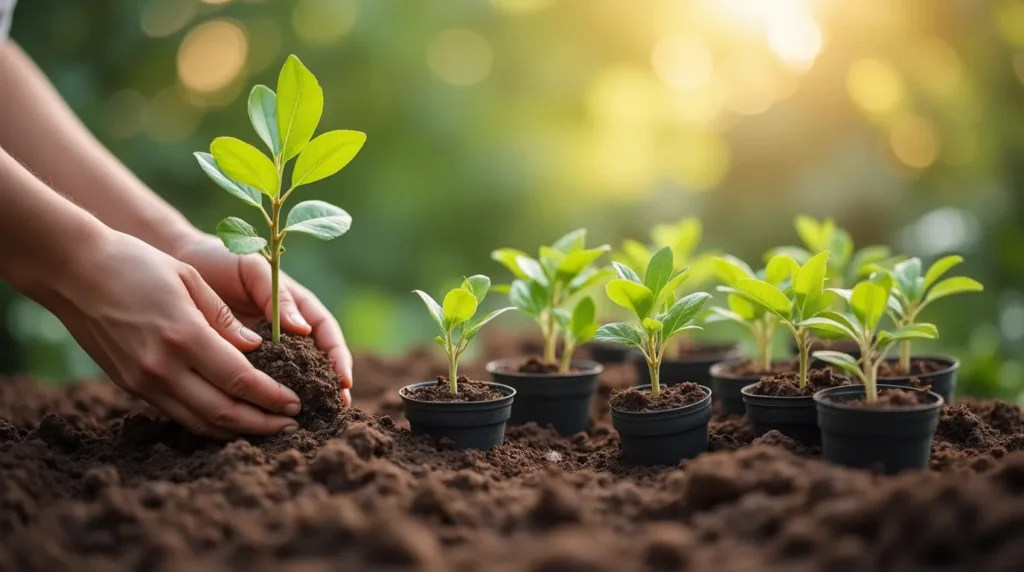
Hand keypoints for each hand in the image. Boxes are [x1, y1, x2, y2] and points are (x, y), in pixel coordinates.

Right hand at [45, 230, 302, 437]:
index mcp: (184, 336)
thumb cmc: (137, 265)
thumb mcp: (189, 280)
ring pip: (200, 422)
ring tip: (268, 429)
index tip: (296, 403)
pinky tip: (231, 420)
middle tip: (291, 426)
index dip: (272, 397)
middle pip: (223, 412)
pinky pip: (178, 415)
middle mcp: (162, 367)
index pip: (240, 380)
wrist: (73, 273)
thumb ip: (224, 319)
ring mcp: (144, 381)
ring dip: (237, 430)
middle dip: (262, 423)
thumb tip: (257, 348)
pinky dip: (208, 423)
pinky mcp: (131, 386)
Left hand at [172, 233, 352, 405]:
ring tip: (309, 417)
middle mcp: (285, 329)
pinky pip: (257, 380)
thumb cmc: (221, 258)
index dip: (339, 356)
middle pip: (316, 359)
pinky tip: (268, 414)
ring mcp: (264, 346)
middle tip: (336, 407)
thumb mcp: (253, 269)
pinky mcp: (239, 358)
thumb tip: (302, 329)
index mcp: (296, 305)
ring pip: (290, 374)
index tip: (344, 379)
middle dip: (330, 384)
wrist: (178, 261)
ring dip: (302, 395)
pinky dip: (265, 397)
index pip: (326, 333)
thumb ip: (277, 295)